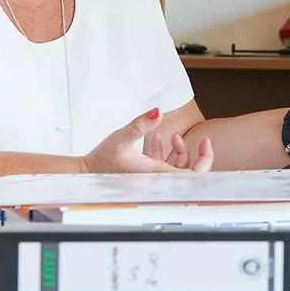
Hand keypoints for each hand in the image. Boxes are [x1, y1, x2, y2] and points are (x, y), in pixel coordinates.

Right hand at [87, 109, 211, 173]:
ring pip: (174, 166)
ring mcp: (151, 177)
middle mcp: (158, 179)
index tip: (205, 141)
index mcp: (159, 175)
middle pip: (187, 170)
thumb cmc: (101, 160)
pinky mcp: (143, 173)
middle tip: (185, 137)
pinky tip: (154, 136)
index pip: (194, 174)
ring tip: (168, 134)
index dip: (205, 159)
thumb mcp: (121, 138)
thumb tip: (158, 112)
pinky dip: (162, 151)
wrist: (84, 172)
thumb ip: (140, 125)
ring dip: (175, 150)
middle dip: (190, 152)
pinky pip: (160, 164)